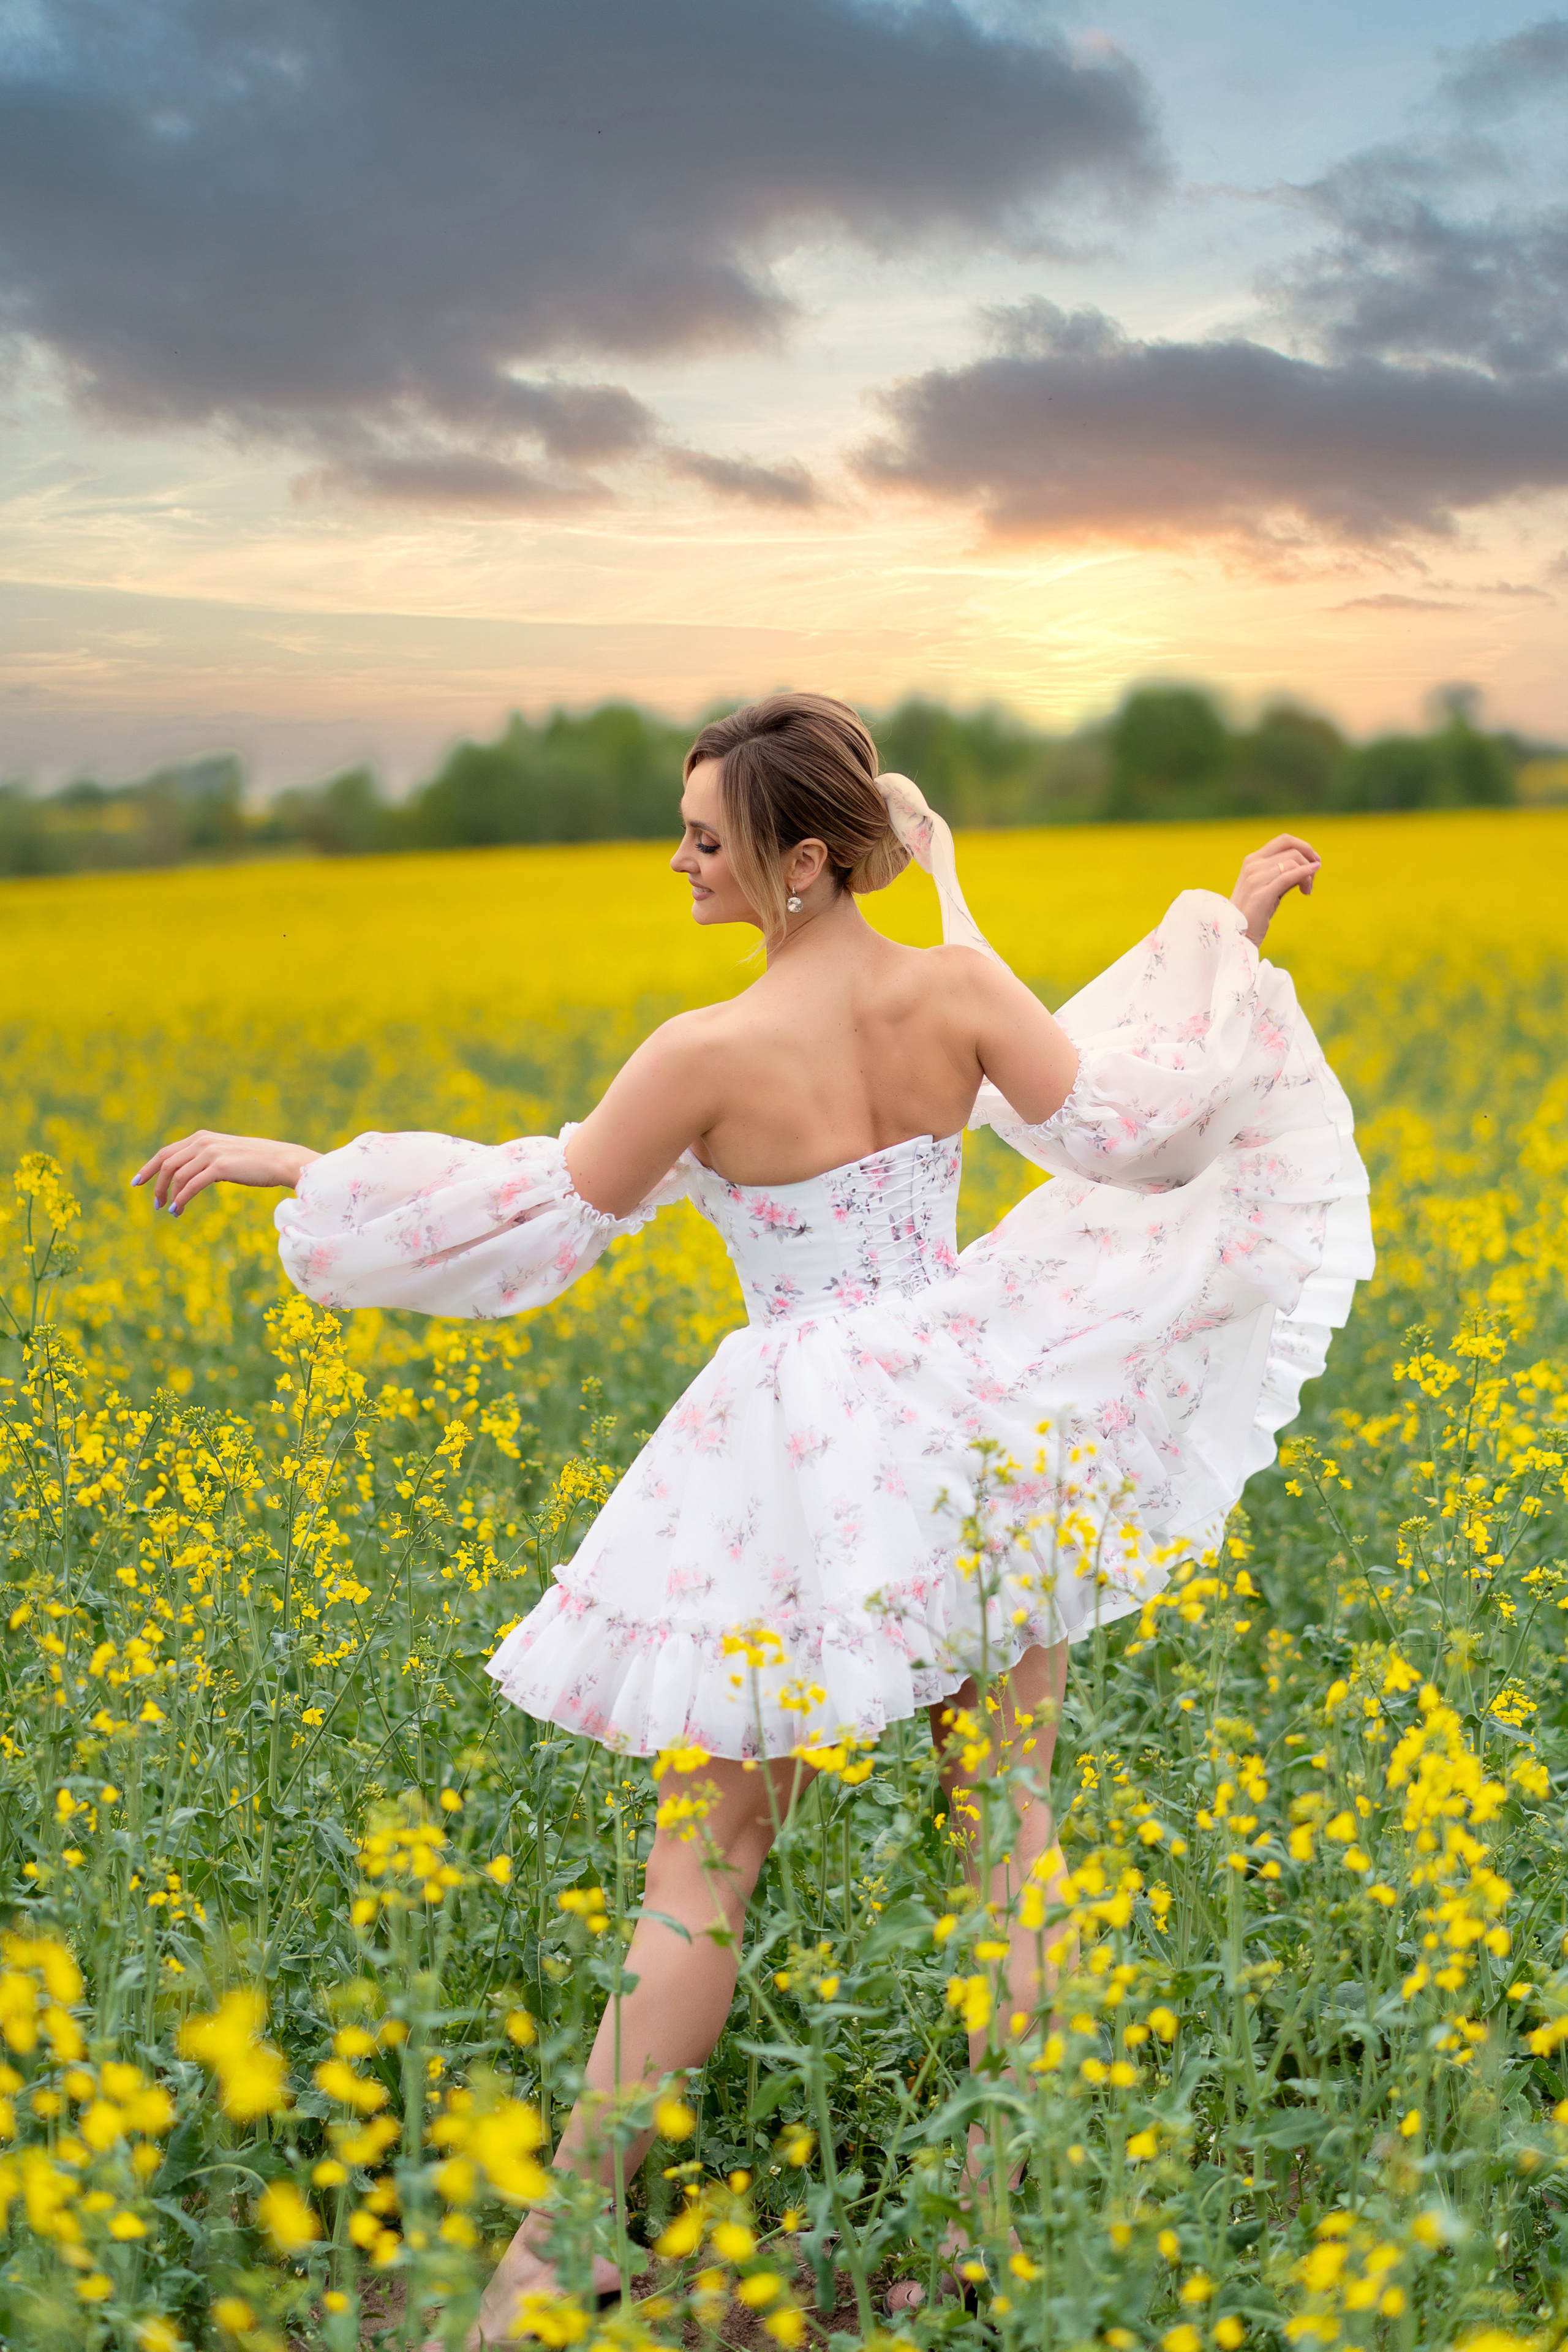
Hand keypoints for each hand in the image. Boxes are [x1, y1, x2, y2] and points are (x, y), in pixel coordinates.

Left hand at [132, 1132, 319, 1215]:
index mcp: (202, 1138)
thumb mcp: (227, 1155)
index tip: (137, 1182)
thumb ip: (208, 1159)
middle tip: (155, 1203)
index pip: (166, 1152)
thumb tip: (193, 1174)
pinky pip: (191, 1185)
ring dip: (169, 1195)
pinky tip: (178, 1210)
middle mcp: (203, 1142)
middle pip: (166, 1163)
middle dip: (155, 1183)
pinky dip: (181, 1199)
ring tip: (169, 1210)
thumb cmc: (257, 1162)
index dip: (149, 1168)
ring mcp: (210, 1153)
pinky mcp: (219, 1167)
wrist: (281, 1160)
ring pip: (177, 1175)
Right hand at [1230, 834, 1320, 947]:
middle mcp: (1252, 866)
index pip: (1284, 840)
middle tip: (1312, 880)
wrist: (1238, 935)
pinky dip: (1304, 876)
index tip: (1314, 861)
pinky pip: (1288, 877)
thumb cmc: (1255, 912)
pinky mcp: (1260, 895)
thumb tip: (1311, 864)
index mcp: (1252, 860)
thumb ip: (1285, 873)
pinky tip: (1309, 886)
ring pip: (1293, 863)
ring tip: (1306, 891)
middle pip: (1292, 851)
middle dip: (1309, 862)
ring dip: (1308, 876)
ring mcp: (1254, 880)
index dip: (1304, 846)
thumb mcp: (1269, 886)